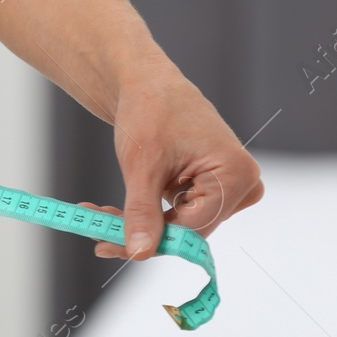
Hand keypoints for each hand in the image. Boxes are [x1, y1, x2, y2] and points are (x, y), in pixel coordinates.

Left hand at [83, 74, 263, 259]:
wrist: (147, 84)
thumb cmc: (151, 110)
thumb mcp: (142, 165)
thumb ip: (142, 212)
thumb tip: (138, 252)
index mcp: (235, 175)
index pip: (193, 230)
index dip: (150, 241)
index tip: (107, 245)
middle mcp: (242, 184)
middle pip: (187, 231)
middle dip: (139, 231)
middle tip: (94, 230)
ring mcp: (228, 188)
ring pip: (178, 226)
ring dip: (138, 223)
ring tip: (96, 214)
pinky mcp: (210, 188)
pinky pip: (177, 214)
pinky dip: (145, 213)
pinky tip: (111, 210)